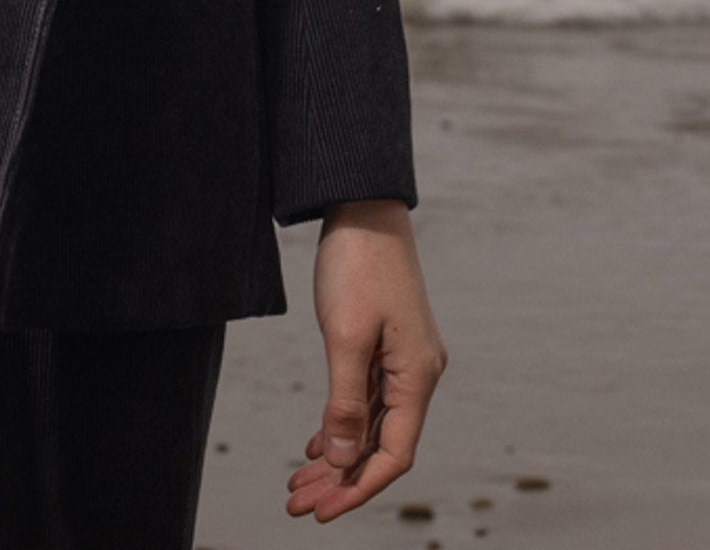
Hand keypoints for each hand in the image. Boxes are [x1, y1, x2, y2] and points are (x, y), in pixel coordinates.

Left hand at [285, 200, 446, 521]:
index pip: (393, 454)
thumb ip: (345, 403)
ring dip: (338, 455)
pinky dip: (343, 423)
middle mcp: (417, 373)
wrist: (363, 203)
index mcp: (416, 376)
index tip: (321, 512)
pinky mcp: (386, 343)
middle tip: (297, 505)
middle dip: (341, 479)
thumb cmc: (357, 264)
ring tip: (298, 483)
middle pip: (381, 444)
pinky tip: (317, 444)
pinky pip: (368, 398)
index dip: (358, 488)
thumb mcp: (344, 336)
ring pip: (372, 424)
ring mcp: (403, 358)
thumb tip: (343, 462)